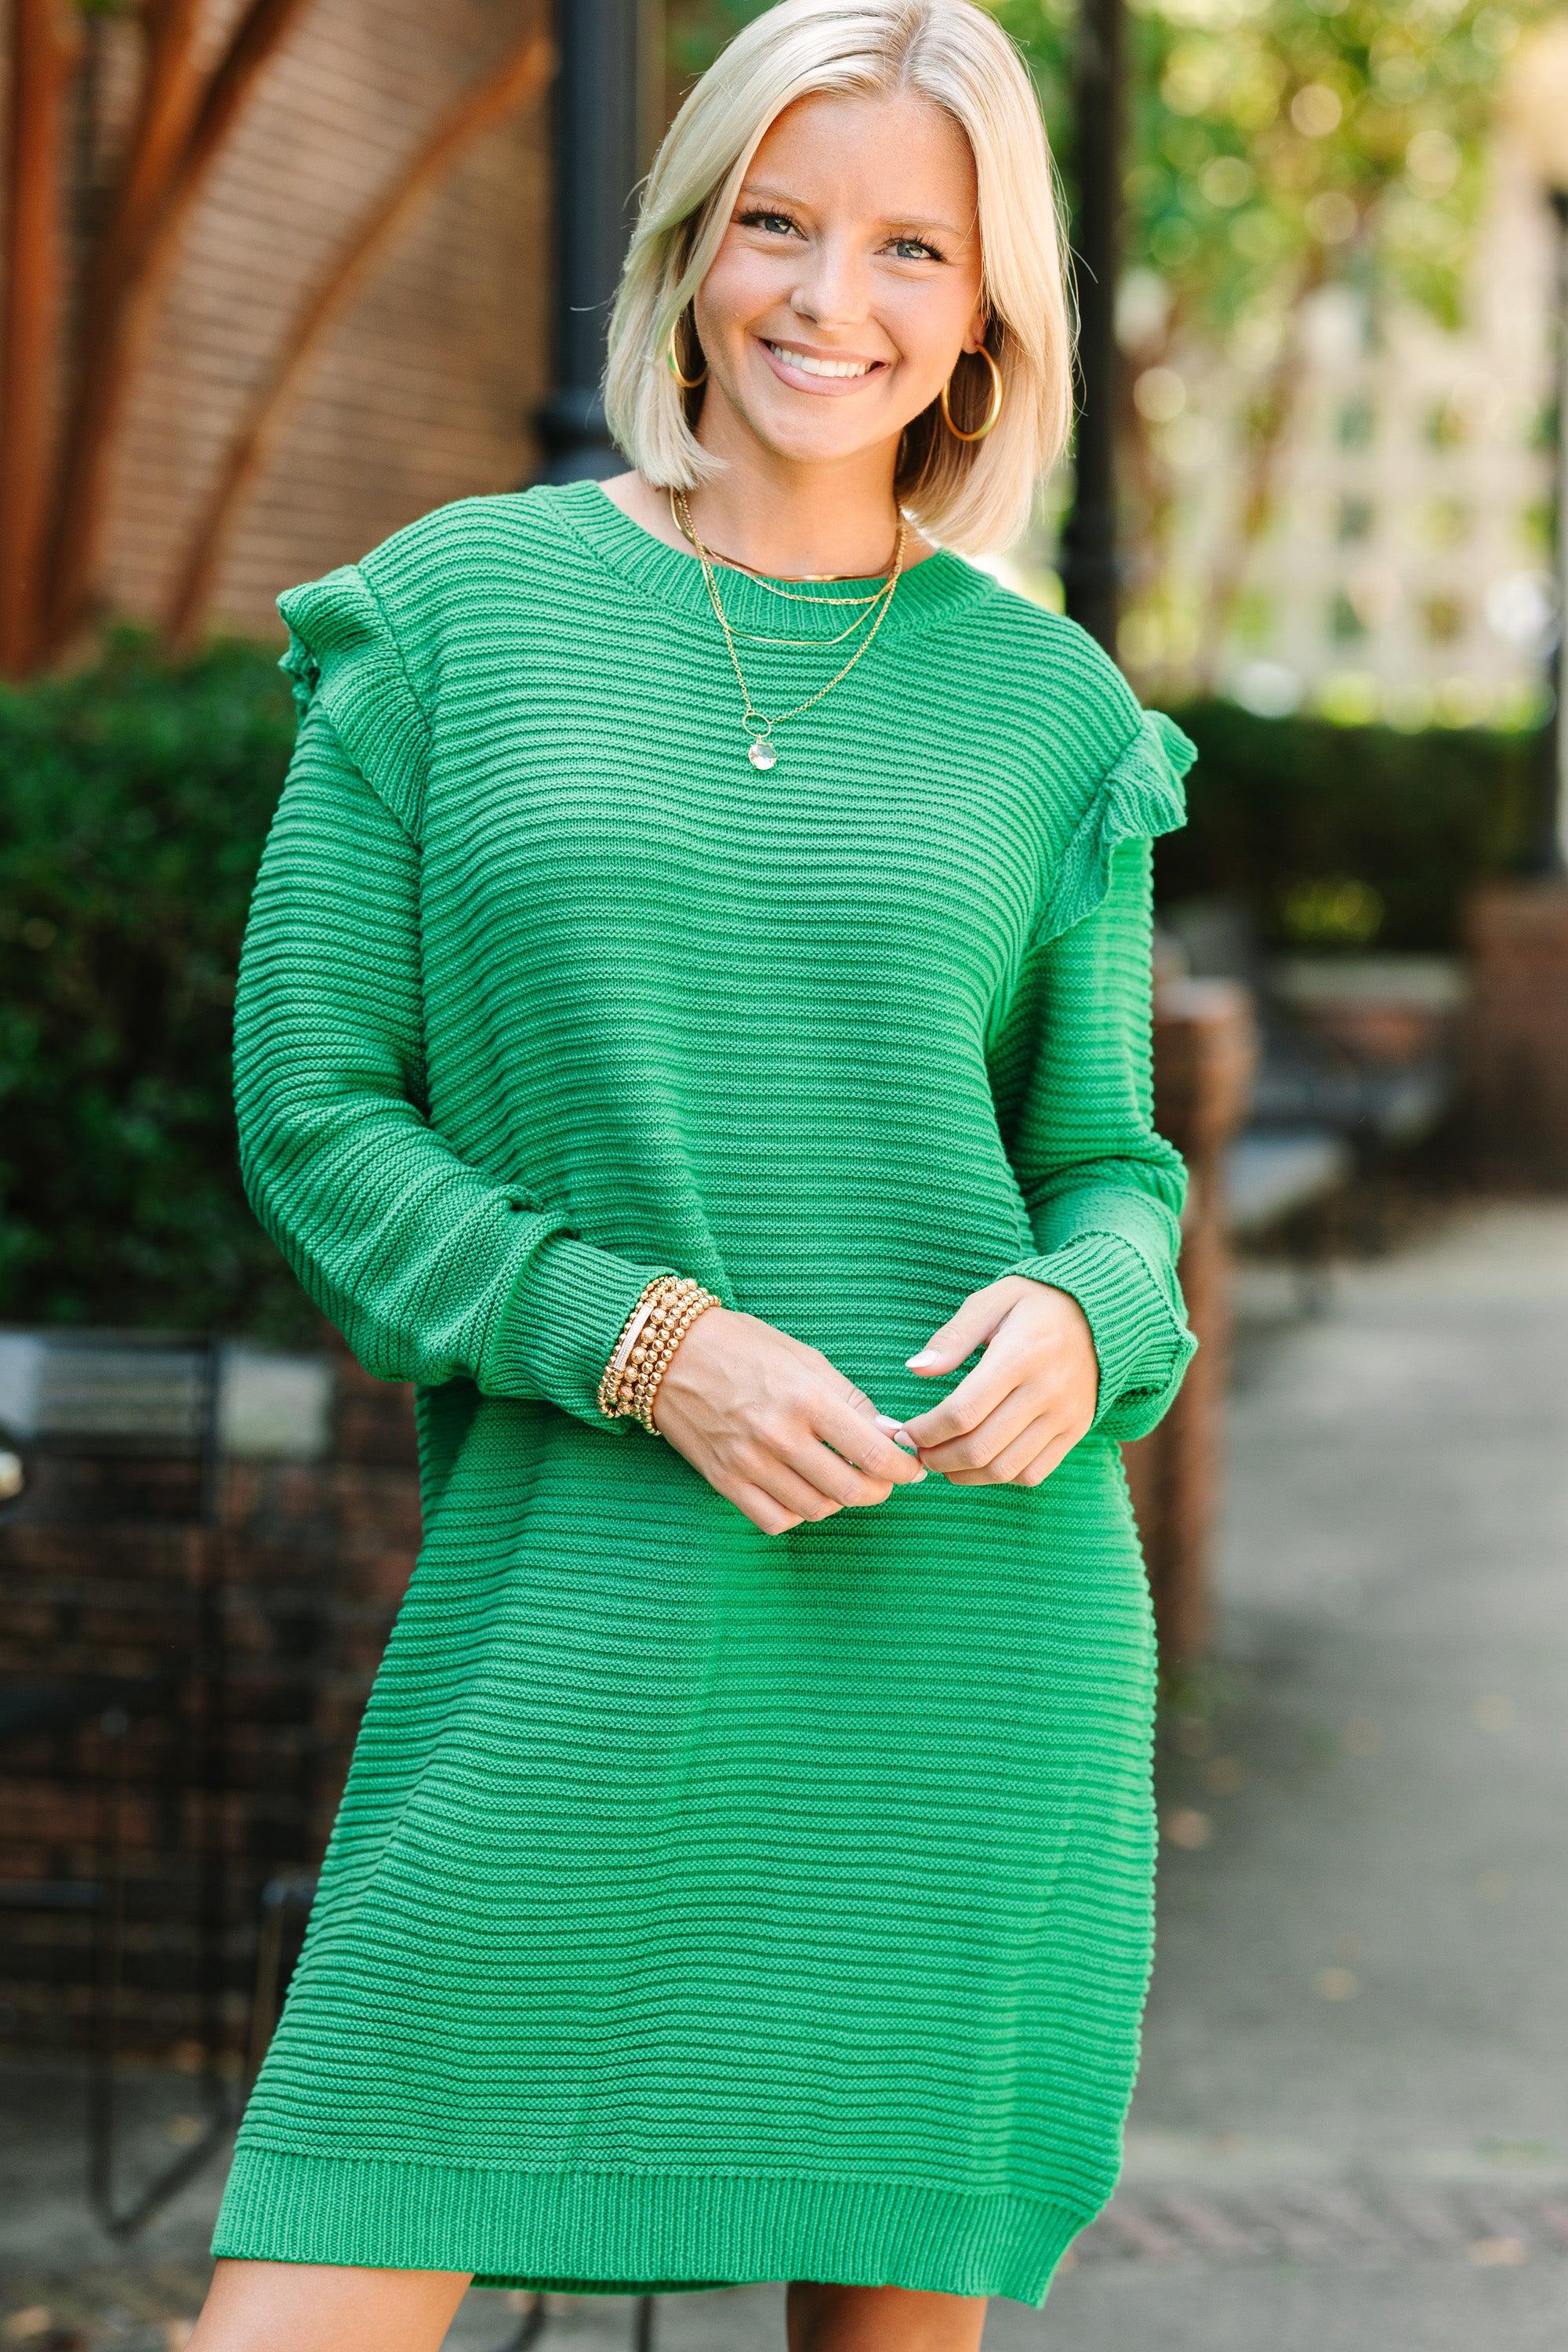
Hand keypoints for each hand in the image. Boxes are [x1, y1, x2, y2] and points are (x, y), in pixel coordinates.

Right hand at [651, 1304, 929, 1534]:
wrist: (671, 1352)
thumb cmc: (744, 1346)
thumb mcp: (806, 1358)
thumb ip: (850, 1399)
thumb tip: (890, 1435)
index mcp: (807, 1398)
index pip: (873, 1453)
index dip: (903, 1470)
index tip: (912, 1469)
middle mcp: (779, 1435)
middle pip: (849, 1490)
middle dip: (878, 1491)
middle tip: (883, 1480)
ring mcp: (748, 1462)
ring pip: (815, 1510)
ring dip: (838, 1501)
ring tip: (839, 1480)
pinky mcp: (723, 1480)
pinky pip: (775, 1520)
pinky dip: (796, 1514)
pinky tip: (800, 1491)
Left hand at [892, 1276, 1098, 1485]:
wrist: (1102, 1314)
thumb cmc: (1036, 1304)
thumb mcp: (992, 1301)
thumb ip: (952, 1337)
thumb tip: (916, 1369)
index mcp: (1020, 1355)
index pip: (963, 1412)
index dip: (926, 1430)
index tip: (905, 1431)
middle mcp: (1046, 1391)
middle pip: (980, 1448)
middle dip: (937, 1458)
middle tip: (918, 1451)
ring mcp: (1064, 1416)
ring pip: (1004, 1469)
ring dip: (963, 1474)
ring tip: (941, 1461)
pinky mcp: (1075, 1431)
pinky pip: (1033, 1473)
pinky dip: (999, 1477)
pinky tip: (979, 1462)